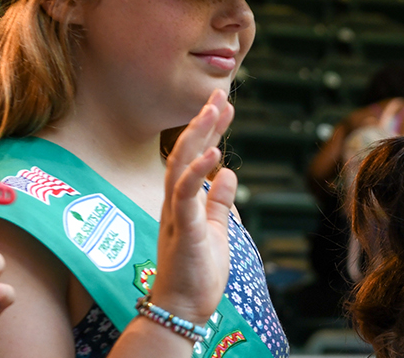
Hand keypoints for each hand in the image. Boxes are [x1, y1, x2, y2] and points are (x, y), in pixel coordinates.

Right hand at [149, 90, 237, 322]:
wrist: (182, 310)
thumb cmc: (196, 273)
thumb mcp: (216, 230)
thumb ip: (219, 203)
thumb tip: (229, 173)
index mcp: (183, 201)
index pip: (194, 156)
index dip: (208, 129)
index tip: (223, 104)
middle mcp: (174, 203)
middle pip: (184, 152)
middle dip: (202, 121)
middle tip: (219, 93)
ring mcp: (175, 215)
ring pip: (179, 165)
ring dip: (198, 136)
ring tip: (214, 110)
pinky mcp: (182, 231)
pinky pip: (186, 196)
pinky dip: (197, 171)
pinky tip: (214, 152)